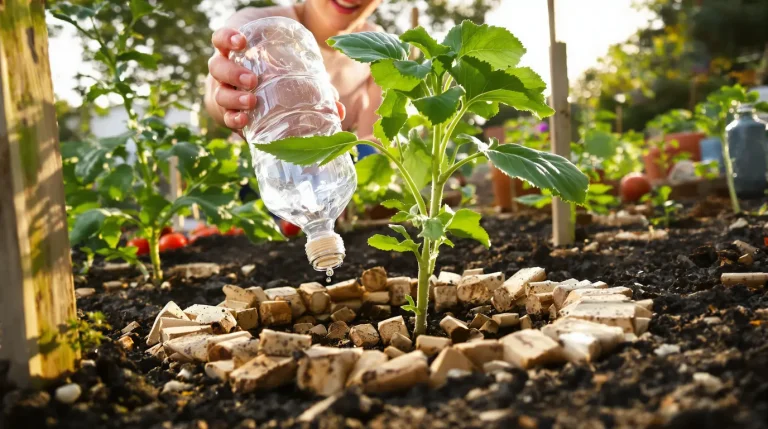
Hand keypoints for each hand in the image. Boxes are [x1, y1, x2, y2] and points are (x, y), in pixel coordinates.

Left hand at [208, 28, 345, 130]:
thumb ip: (314, 99)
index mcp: (238, 102)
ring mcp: (225, 61)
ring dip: (231, 76)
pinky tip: (240, 41)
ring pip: (217, 70)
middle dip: (233, 100)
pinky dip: (226, 40)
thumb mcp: (297, 86)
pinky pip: (218, 39)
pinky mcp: (226, 39)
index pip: (229, 115)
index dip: (233, 120)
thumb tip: (340, 113)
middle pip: (221, 94)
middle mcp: (228, 83)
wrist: (267, 36)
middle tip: (252, 101)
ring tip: (251, 79)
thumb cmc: (281, 71)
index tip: (244, 123)